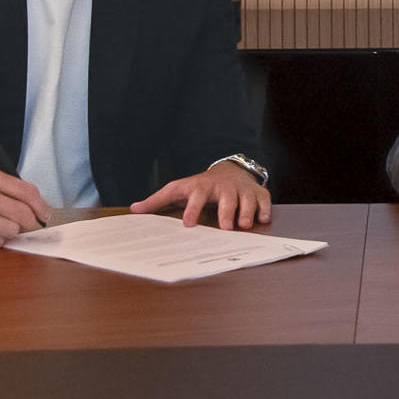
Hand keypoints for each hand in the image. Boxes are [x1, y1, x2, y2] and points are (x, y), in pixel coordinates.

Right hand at [0, 167, 51, 247]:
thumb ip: (11, 191)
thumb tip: (41, 210)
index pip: (27, 192)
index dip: (42, 207)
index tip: (46, 216)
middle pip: (22, 214)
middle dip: (31, 224)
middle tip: (29, 227)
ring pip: (10, 231)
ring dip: (11, 233)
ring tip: (0, 227)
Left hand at [131, 160, 270, 229]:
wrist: (231, 170)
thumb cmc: (201, 187)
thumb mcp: (179, 189)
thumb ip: (158, 200)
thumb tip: (133, 209)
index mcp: (202, 187)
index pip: (196, 196)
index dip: (192, 209)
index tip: (188, 224)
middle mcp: (223, 187)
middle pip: (226, 198)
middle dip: (227, 211)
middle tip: (226, 227)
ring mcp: (242, 189)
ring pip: (247, 199)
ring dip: (246, 212)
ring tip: (244, 226)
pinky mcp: (258, 193)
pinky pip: (264, 201)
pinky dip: (264, 210)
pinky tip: (262, 220)